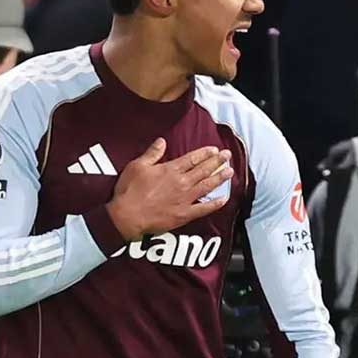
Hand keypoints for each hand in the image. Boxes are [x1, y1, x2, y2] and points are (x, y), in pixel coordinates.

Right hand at [107, 138, 233, 240]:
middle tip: (227, 156)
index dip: (205, 153)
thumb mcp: (137, 166)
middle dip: (217, 162)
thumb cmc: (129, 191)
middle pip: (203, 170)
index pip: (192, 158)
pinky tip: (224, 199)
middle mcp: (181, 183)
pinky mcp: (184, 214)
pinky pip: (204, 209)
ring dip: (219, 178)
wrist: (127, 216)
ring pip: (207, 186)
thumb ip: (152, 153)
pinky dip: (215, 204)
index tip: (214, 149)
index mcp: (170, 170)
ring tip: (230, 172)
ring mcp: (184, 199)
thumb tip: (162, 141)